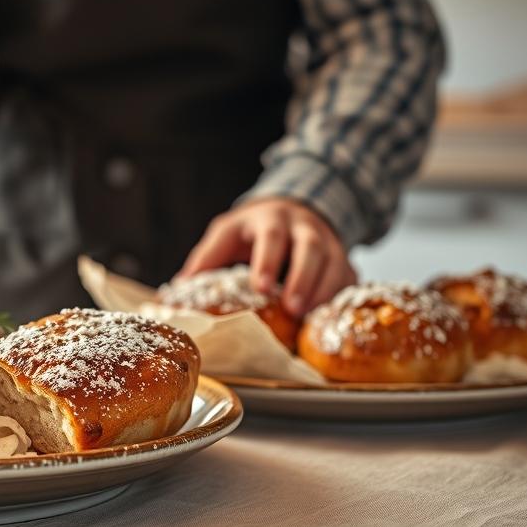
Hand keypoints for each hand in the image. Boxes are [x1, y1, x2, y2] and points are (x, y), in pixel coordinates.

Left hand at [178, 198, 357, 316]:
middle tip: (290, 308)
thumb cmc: (253, 229)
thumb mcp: (226, 233)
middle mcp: (303, 227)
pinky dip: (340, 298)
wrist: (293, 207)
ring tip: (306, 319)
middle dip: (302, 278)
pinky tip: (327, 320)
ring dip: (323, 292)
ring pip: (335, 263)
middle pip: (310, 248)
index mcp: (270, 219)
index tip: (260, 288)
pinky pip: (349, 279)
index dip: (267, 261)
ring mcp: (328, 242)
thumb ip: (205, 259)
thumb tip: (176, 290)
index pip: (270, 237)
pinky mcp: (343, 259)